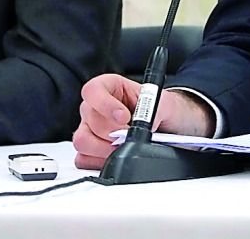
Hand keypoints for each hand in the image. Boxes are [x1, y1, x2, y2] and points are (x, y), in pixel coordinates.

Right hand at [72, 74, 214, 168]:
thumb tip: (146, 125)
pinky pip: (84, 159)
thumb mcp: (164, 103)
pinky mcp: (90, 151)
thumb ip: (155, 110)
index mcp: (109, 87)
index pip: (93, 90)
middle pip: (89, 118)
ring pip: (82, 140)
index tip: (124, 117)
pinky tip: (116, 157)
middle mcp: (95, 107)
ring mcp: (90, 129)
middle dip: (112, 132)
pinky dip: (100, 162)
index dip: (105, 104)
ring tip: (123, 148)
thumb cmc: (160, 110)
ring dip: (104, 149)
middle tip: (129, 136)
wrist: (167, 128)